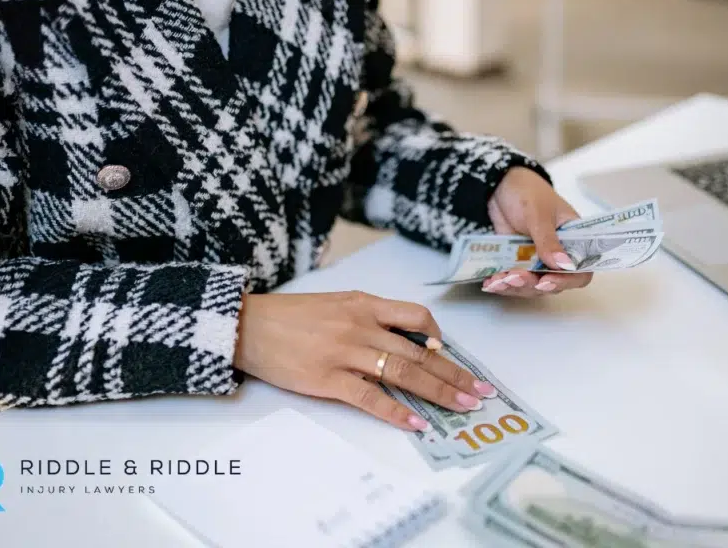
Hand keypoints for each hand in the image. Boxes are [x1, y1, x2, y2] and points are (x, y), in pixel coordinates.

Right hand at [233, 291, 496, 430]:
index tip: (452, 356)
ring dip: (439, 392)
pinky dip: (397, 413)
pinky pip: (371, 398)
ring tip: (463, 407)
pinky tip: (417, 424)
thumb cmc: (290, 315)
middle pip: (419, 352)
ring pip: (404, 373)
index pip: (416, 317)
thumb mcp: (336, 303)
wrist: (247, 325)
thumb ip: (368, 316)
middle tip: (480, 391)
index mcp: (364, 304)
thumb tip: (405, 337)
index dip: (440, 338)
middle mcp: (361, 326)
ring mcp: (346, 353)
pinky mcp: (328, 379)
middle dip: (454, 373)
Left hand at [483, 167, 592, 295]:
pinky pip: (513, 280)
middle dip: (533, 285)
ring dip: (516, 287)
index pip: (581, 270)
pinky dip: (502, 284)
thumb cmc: (526, 191)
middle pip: (554, 283)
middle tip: (515, 277)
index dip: (568, 280)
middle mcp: (557, 254)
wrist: (498, 185)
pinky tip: (490, 283)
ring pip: (532, 285)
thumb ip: (549, 240)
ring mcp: (536, 259)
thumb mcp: (538, 214)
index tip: (547, 281)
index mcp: (573, 239)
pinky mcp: (517, 261)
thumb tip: (564, 265)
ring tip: (498, 281)